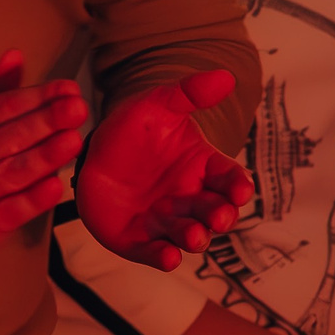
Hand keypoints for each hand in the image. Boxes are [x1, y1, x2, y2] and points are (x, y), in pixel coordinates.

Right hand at [0, 52, 87, 270]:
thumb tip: (16, 56)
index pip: (1, 108)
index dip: (37, 96)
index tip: (67, 88)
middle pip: (9, 138)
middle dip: (46, 122)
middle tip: (76, 108)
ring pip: (12, 173)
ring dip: (44, 157)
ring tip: (72, 140)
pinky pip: (9, 212)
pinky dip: (31, 201)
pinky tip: (54, 186)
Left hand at [74, 70, 252, 269]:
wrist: (92, 152)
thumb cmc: (134, 129)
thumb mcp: (158, 104)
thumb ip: (189, 93)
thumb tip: (225, 76)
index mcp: (203, 168)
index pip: (230, 179)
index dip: (238, 186)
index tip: (241, 189)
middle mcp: (191, 198)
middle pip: (215, 211)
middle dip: (220, 216)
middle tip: (219, 217)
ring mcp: (166, 221)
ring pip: (189, 235)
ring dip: (196, 238)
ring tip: (195, 236)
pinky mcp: (139, 240)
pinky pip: (155, 252)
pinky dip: (164, 258)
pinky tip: (169, 259)